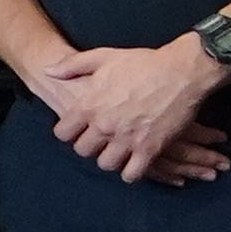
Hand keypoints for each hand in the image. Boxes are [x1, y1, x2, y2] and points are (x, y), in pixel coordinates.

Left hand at [35, 36, 227, 187]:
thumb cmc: (142, 62)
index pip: (62, 134)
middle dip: (89, 146)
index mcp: (89, 106)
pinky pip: (132, 174)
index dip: (69, 132)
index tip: (78, 130)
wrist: (182, 71)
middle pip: (83, 151)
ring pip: (105, 164)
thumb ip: (72, 66)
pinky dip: (131, 172)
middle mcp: (104, 126)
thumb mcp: (103, 57)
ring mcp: (127, 139)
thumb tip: (48, 71)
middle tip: (99, 141)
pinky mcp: (149, 148)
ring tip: (116, 151)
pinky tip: (133, 163)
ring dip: (110, 159)